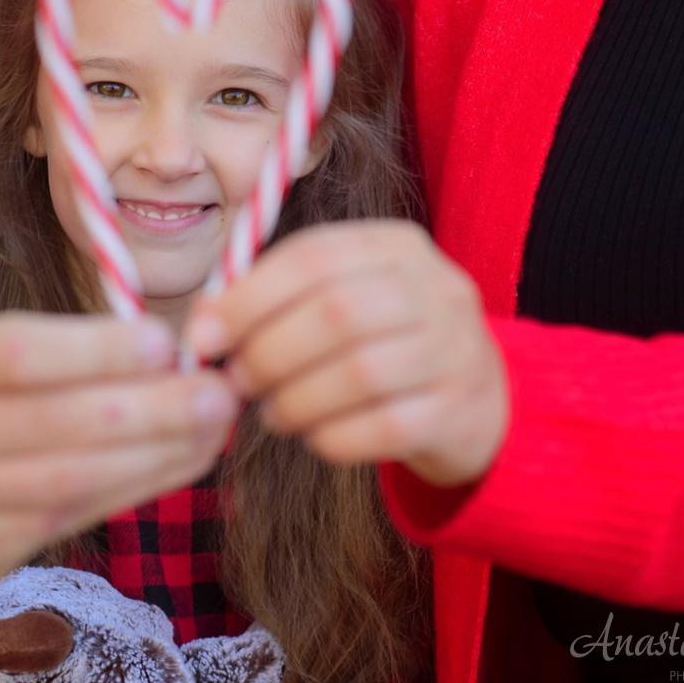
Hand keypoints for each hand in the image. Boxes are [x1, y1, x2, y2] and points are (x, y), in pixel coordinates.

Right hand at [0, 313, 237, 595]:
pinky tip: (177, 463)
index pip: (21, 354)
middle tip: (217, 391)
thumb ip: (47, 349)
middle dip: (152, 408)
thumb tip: (162, 351)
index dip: (100, 351)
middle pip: (57, 423)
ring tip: (213, 427)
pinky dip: (134, 487)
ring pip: (72, 478)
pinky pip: (69, 518)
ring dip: (159, 453)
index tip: (165, 343)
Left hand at [185, 220, 506, 486]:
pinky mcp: (460, 411)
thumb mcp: (345, 298)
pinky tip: (312, 436)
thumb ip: (278, 300)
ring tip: (271, 413)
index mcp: (397, 246)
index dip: (247, 298)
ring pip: (359, 373)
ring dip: (295, 399)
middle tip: (237, 381)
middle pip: (335, 313)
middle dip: (268, 352)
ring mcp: (457, 350)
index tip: (203, 336)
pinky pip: (383, 428)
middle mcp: (436, 289)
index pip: (312, 257)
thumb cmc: (384, 342)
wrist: (481, 400)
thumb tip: (202, 326)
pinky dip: (331, 436)